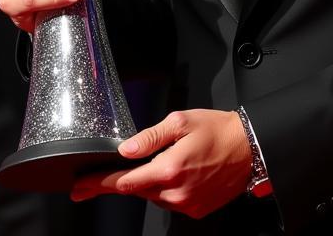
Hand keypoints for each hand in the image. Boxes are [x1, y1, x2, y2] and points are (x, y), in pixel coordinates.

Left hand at [70, 109, 252, 218]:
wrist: (251, 148)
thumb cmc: (218, 130)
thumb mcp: (181, 122)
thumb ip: (150, 137)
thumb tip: (126, 149)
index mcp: (169, 169)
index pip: (124, 182)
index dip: (99, 184)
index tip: (81, 187)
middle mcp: (176, 192)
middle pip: (136, 190)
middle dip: (119, 182)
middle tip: (97, 179)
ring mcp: (186, 204)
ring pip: (153, 196)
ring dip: (147, 182)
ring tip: (159, 161)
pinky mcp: (196, 209)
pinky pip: (170, 200)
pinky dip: (165, 188)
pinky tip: (176, 171)